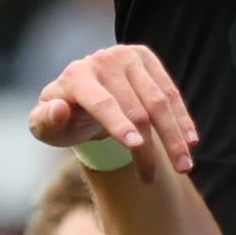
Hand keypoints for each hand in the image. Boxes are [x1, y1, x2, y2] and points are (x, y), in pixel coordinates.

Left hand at [26, 42, 195, 174]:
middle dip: (149, 146)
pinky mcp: (147, 59)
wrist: (82, 95)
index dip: (118, 125)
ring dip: (174, 136)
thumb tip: (60, 109)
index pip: (103, 103)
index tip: (135, 146)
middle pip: (135, 108)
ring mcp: (128, 56)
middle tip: (154, 178)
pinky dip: (182, 119)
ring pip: (159, 101)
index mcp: (76, 76)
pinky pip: (171, 92)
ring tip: (184, 166)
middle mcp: (104, 60)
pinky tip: (190, 142)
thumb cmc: (63, 119)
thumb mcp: (45, 126)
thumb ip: (45, 122)